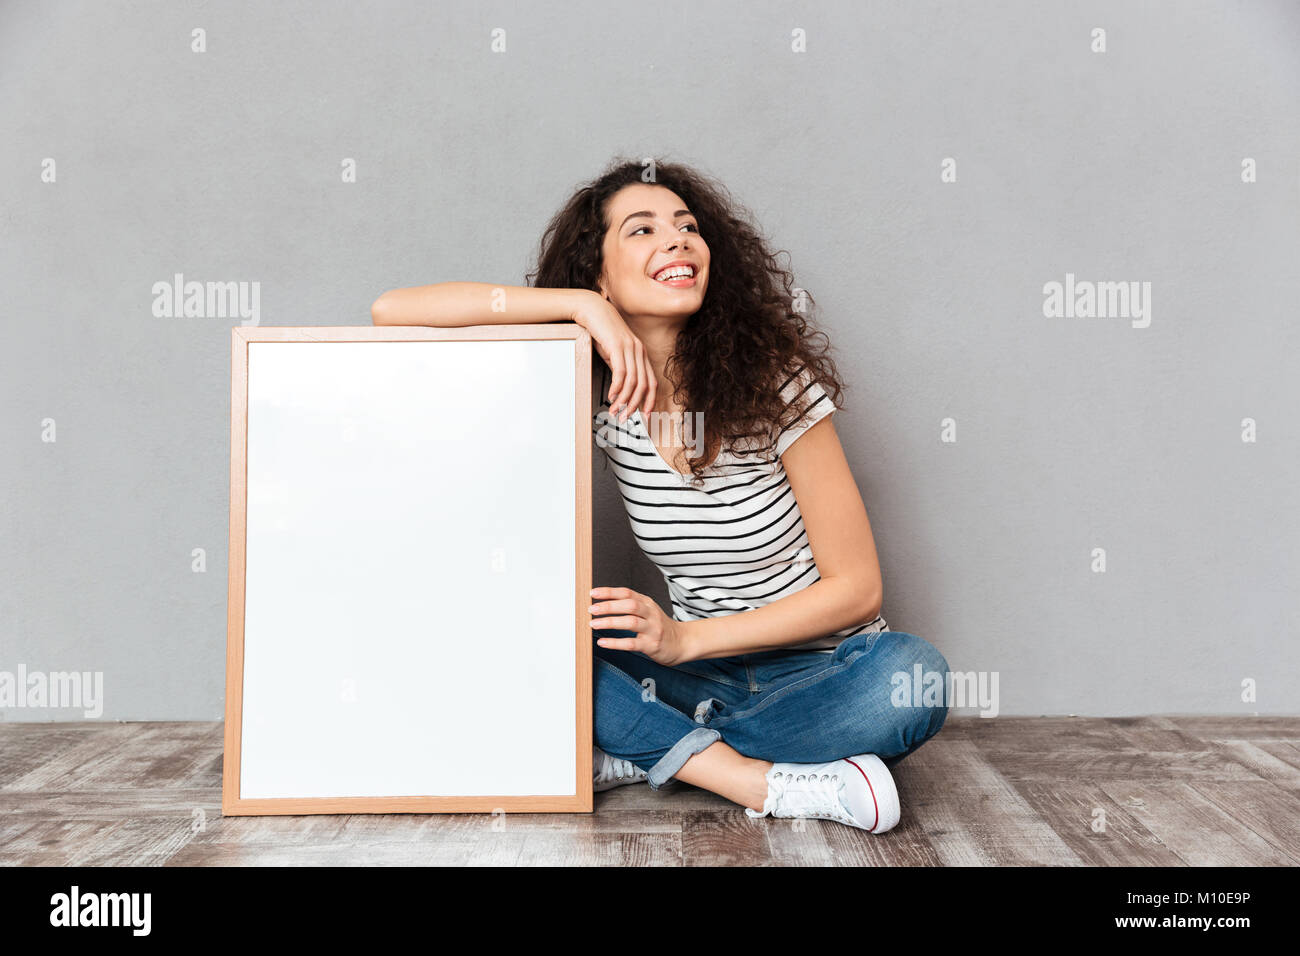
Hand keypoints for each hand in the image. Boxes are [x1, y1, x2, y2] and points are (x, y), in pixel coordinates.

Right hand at [570, 291, 656, 422]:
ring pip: (633, 381)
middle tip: (626, 418)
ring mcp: (630, 347)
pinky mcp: (617, 345)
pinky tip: (611, 396)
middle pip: (644, 385)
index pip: (651, 382)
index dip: (650, 401)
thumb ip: (620, 367)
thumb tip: (621, 388)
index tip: (645, 416)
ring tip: (615, 410)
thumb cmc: (601, 331)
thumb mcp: (614, 352)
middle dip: (636, 405)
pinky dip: (617, 387)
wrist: (592, 310)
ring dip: (624, 399)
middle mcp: (639, 350)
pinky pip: (621, 372)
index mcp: (641, 353)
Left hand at [590, 586, 691, 665]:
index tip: (593, 593)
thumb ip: (630, 606)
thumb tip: (603, 604)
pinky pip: (631, 643)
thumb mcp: (648, 611)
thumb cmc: (659, 627)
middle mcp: (651, 614)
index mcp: (647, 603)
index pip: (627, 593)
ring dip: (610, 622)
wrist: (682, 643)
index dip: (609, 592)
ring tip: (594, 624)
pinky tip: (603, 642)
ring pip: (630, 622)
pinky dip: (615, 642)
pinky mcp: (651, 645)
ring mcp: (652, 629)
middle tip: (592, 609)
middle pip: (629, 605)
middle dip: (609, 606)